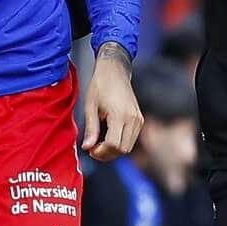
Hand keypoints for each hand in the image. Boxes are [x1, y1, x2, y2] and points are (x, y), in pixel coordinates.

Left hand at [82, 42, 142, 162]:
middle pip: (123, 149)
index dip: (101, 152)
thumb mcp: (90, 106)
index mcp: (120, 115)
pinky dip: (120, 143)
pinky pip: (131, 139)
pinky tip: (109, 138)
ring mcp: (138, 120)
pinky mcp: (140, 120)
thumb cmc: (100, 86)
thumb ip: (90, 128)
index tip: (90, 149)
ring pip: (128, 147)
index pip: (113, 144)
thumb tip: (87, 147)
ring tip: (100, 144)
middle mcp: (133, 119)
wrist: (115, 71)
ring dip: (114, 150)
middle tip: (93, 149)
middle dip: (107, 154)